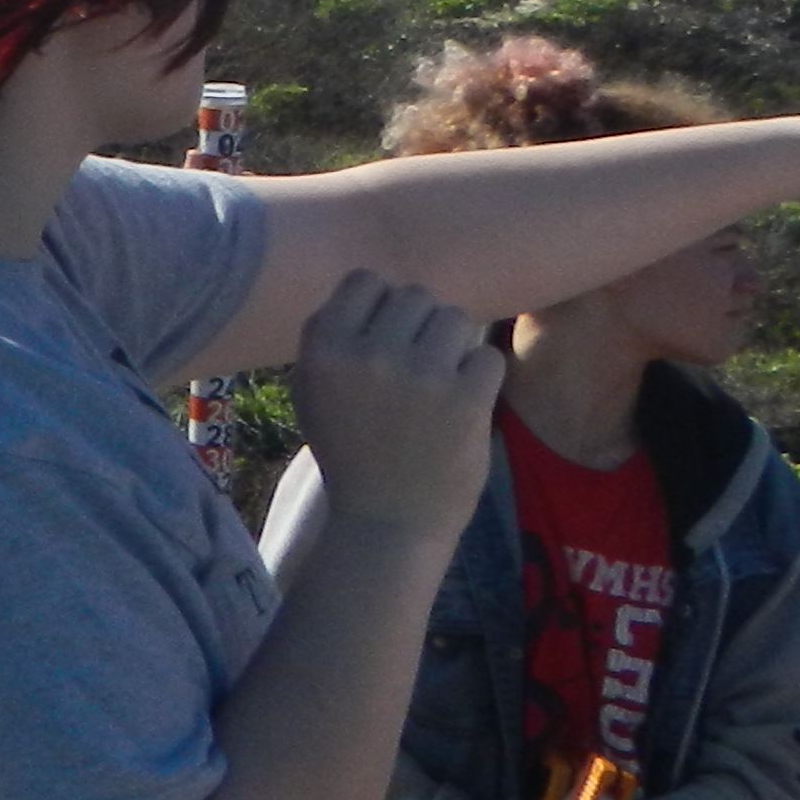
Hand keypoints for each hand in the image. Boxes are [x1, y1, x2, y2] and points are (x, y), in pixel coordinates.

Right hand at [288, 270, 502, 535]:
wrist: (386, 519)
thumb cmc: (349, 452)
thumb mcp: (313, 391)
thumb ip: (333, 337)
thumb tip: (375, 289)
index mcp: (324, 349)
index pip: (365, 280)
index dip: (382, 304)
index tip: (387, 338)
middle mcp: (369, 354)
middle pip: (416, 296)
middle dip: (422, 327)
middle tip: (420, 366)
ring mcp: (420, 375)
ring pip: (456, 319)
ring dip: (455, 347)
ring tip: (443, 383)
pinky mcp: (466, 400)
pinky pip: (487, 357)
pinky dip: (481, 378)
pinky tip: (463, 404)